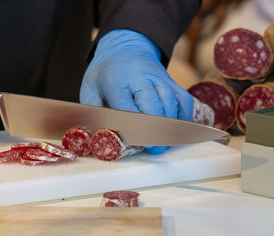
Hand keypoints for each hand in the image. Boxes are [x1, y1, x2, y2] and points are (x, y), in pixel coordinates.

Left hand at [80, 29, 193, 153]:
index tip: (137, 143)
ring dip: (170, 126)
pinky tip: (176, 132)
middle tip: (155, 150)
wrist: (125, 47)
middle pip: (153, 103)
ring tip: (164, 145)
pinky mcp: (171, 82)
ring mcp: (159, 78)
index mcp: (116, 80)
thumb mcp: (90, 88)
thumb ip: (94, 112)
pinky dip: (183, 118)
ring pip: (171, 102)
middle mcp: (140, 77)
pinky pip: (183, 100)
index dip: (132, 126)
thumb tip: (98, 137)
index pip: (126, 105)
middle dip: (155, 129)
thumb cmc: (106, 73)